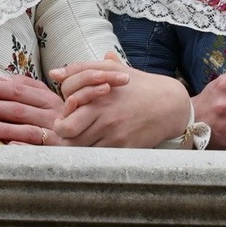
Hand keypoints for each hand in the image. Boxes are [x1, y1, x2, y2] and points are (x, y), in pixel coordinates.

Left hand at [0, 73, 63, 145]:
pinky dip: (24, 146)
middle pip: (19, 107)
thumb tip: (1, 78)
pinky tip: (9, 146)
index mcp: (48, 98)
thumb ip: (28, 86)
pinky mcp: (58, 149)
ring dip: (4, 127)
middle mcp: (52, 113)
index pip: (18, 89)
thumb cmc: (63, 114)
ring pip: (27, 128)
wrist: (90, 131)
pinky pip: (39, 148)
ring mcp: (55, 131)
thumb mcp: (48, 96)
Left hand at [52, 56, 190, 147]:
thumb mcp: (111, 69)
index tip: (68, 116)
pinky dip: (94, 153)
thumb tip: (55, 73)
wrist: (170, 104)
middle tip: (70, 131)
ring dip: (78, 144)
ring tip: (85, 138)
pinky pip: (98, 157)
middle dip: (63, 133)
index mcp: (98, 96)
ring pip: (80, 148)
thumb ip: (81, 69)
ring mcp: (114, 134)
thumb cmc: (139, 85)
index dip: (61, 114)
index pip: (64, 109)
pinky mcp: (125, 148)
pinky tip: (101, 145)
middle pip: (66, 131)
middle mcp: (104, 115)